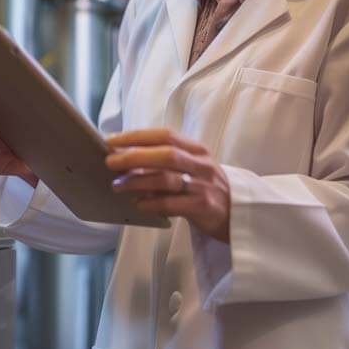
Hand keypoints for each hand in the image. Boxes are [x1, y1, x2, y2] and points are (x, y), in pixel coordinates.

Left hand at [105, 128, 230, 241]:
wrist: (239, 213)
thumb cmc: (204, 186)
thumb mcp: (191, 166)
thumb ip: (163, 159)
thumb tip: (123, 155)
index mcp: (196, 149)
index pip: (165, 135)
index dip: (136, 136)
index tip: (111, 140)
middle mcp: (201, 164)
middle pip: (165, 154)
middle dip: (134, 156)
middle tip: (110, 162)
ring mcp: (204, 185)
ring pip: (166, 179)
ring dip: (136, 182)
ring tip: (117, 186)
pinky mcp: (204, 207)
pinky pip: (171, 204)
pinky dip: (150, 204)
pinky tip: (137, 204)